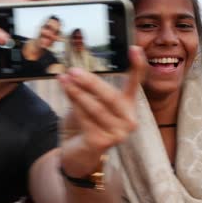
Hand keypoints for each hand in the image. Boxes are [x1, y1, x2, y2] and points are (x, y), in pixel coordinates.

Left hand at [58, 46, 146, 177]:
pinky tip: (66, 93)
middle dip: (90, 81)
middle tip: (73, 70)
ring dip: (77, 92)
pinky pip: (86, 118)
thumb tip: (73, 72)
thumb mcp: (87, 103)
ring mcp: (118, 133)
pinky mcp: (103, 142)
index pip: (136, 83)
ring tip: (64, 79)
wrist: (77, 154)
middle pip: (110, 96)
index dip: (137, 66)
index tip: (135, 49)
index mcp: (128, 106)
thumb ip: (86, 90)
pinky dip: (74, 104)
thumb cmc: (84, 124)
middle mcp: (128, 120)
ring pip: (96, 107)